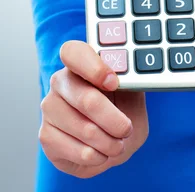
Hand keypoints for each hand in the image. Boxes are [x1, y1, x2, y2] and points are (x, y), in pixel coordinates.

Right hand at [39, 41, 147, 178]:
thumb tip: (131, 78)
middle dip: (114, 120)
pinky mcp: (46, 135)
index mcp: (81, 62)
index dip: (94, 68)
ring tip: (118, 144)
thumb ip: (131, 81)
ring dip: (109, 142)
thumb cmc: (123, 110)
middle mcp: (60, 81)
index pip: (74, 52)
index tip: (114, 83)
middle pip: (87, 99)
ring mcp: (50, 107)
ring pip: (85, 129)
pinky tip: (101, 153)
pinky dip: (98, 156)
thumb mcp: (133, 92)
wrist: (112, 142)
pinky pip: (78, 151)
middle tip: (126, 129)